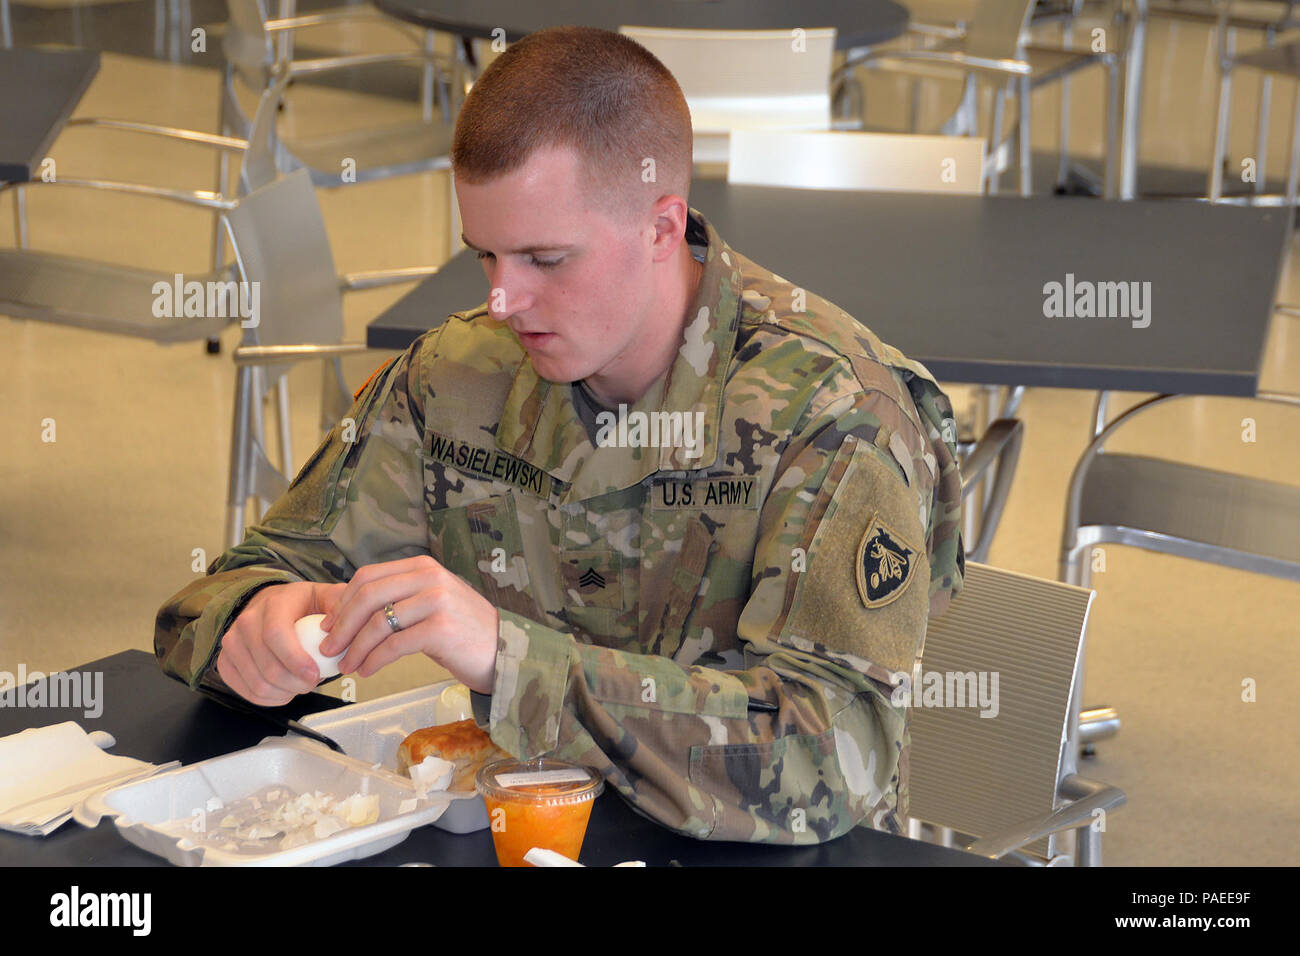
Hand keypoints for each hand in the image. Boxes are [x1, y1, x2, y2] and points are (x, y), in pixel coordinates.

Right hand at [217, 580, 346, 705]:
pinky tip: (284, 691)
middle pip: (267, 666)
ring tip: (301, 685)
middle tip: (313, 682)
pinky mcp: (226, 661)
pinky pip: (244, 691)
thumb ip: (341, 606)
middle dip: (296, 683)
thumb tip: (349, 626)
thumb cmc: (302, 605)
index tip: (315, 675)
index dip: (295, 660)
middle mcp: (246, 621)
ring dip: (284, 693)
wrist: (271, 605)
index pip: (276, 634)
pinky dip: (269, 699)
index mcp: (273, 604)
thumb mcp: (326, 596)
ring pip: (257, 683)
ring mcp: (232, 642)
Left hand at [318, 555, 499, 693]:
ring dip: (355, 648)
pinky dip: (374, 660)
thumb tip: (350, 614)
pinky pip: (394, 645)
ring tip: (347, 665)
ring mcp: (436, 601)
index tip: (328, 624)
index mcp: (423, 567)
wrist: (504, 650)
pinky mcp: (440, 629)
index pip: (368, 576)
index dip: (342, 601)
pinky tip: (367, 670)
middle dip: (341, 625)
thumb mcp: (433, 602)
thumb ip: (399, 599)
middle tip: (329, 647)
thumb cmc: (464, 630)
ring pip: (378, 623)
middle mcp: (429, 578)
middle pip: (368, 596)